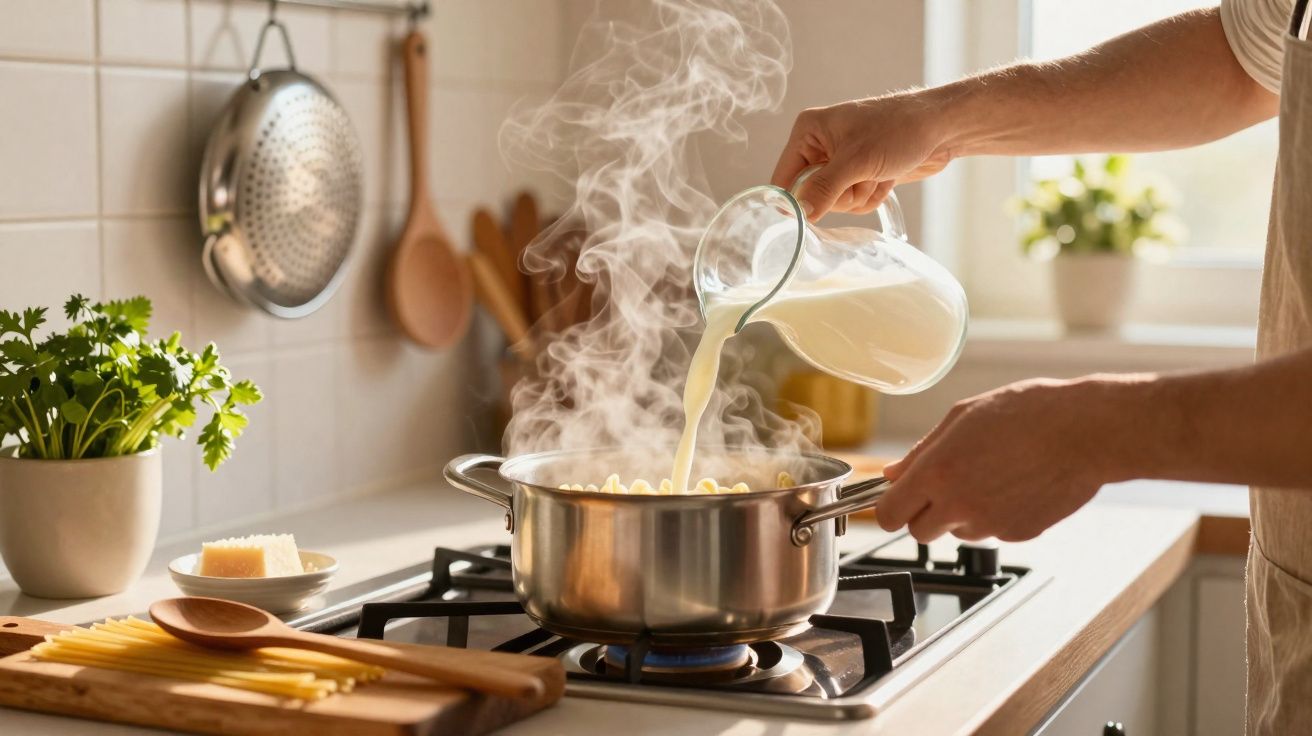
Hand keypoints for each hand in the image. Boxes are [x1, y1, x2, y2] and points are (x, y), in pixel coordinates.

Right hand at [771, 91, 952, 219]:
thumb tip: (800, 214)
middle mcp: (820, 146)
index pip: (783, 178)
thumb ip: (824, 189)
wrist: (941, 127)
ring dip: (859, 195)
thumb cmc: (898, 130)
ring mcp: (840, 162)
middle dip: (840, 195)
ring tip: (878, 173)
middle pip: (810, 195)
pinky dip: (872, 195)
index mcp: (808, 131)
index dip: (796, 200)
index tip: (814, 213)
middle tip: (861, 177)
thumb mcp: (856, 161)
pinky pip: (854, 201)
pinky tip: (886, 177)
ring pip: (835, 202)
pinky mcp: (859, 174)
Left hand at [876, 377, 1124, 542]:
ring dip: (963, 513)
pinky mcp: (1018, 534)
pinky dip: (997, 515)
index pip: (889, 515)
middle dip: (925, 513)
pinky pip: (993, 531)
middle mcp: (960, 505)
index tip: (899, 498)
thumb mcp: (963, 417)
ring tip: (992, 475)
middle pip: (919, 532)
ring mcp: (991, 524)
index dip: (891, 507)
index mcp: (938, 473)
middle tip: (947, 485)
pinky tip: (1015, 485)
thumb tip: (893, 474)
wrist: (1086, 431)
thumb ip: (922, 451)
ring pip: (958, 532)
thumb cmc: (1028, 413)